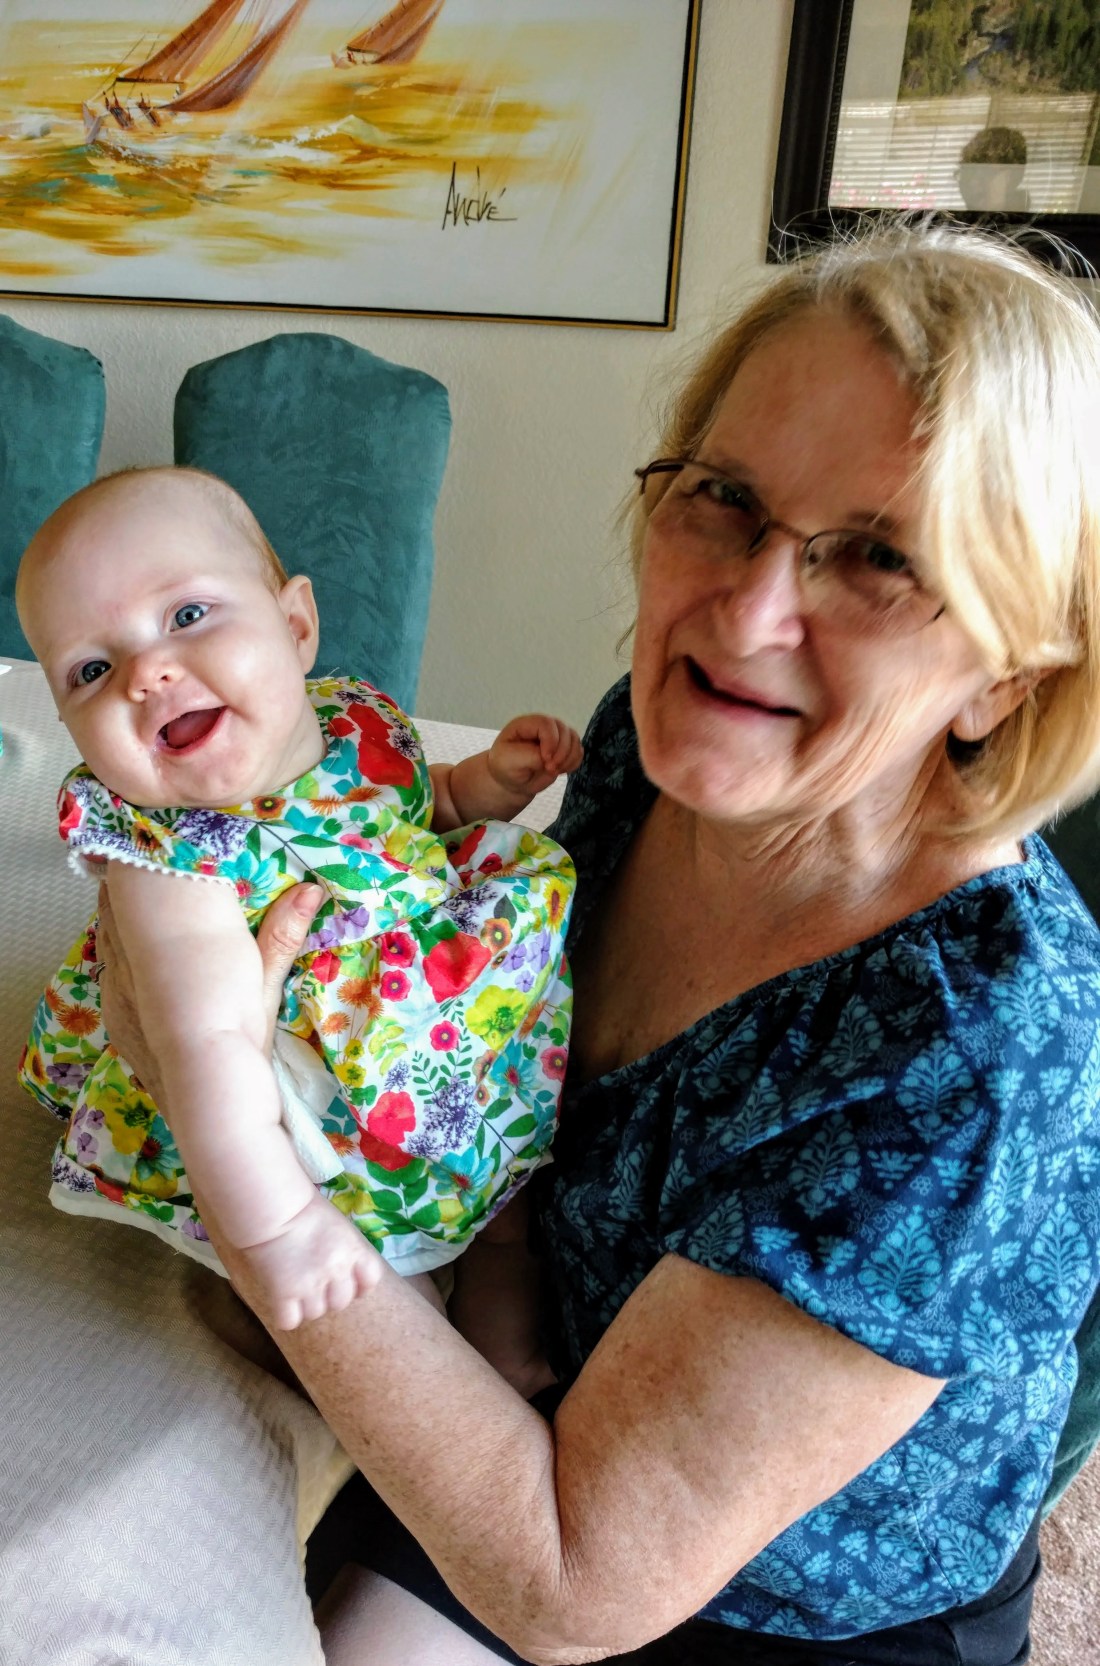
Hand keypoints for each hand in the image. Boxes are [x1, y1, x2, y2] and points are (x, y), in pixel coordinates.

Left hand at [98, 878, 323, 1092]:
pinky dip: (119, 957)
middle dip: (126, 891)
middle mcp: (124, 973)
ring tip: (140, 901)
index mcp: (154, 956)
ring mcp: (114, 999)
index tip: (152, 848)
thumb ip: (281, 937)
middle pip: (111, 916)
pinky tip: (138, 956)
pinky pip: (108, 975)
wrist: (211, 1107)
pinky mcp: (114, 1022)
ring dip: (121, 924)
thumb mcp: (263, 989)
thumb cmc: (240, 1046)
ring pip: (107, 945)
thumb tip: (311, 890)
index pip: (129, 899)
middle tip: (147, 864)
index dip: (137, 870)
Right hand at [240, 1191, 380, 1331]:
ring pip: (315, 1313)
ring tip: (296, 1286)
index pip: (370, 1280)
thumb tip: (348, 1267)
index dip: (360, 1286)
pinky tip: (282, 1300)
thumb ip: (347, 1249)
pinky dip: (286, 1315)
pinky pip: (290, 1321)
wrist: (273, 1209)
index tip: (348, 1283)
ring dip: (306, 1305)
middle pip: (341, 1302)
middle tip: (314, 1280)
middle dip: (329, 1295)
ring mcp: (310, 1284)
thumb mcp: (338, 1225)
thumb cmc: (305, 1209)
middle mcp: (337, 1270)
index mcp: (354, 1250)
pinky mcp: (284, 1293)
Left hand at [487, 714, 582, 799]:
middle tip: (550, 769)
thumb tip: (550, 758)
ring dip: (569, 758)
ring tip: (555, 771)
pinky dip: (574, 762)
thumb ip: (531, 756)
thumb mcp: (509, 761)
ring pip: (574, 739)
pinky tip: (562, 770)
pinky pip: (578, 751)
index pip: (546, 723)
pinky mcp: (565, 749)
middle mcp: (543, 727)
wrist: (513, 781)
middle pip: (563, 730)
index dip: (551, 741)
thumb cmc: (506, 768)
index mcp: (526, 724)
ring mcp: (556, 737)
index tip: (546, 760)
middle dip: (561, 752)